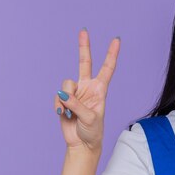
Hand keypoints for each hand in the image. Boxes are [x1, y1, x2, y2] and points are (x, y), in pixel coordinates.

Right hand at [54, 28, 119, 150]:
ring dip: (66, 98)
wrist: (81, 144)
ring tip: (70, 112)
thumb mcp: (90, 118)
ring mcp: (75, 93)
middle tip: (84, 31)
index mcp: (100, 90)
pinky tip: (63, 115)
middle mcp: (88, 88)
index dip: (111, 54)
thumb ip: (77, 104)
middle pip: (85, 63)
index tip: (116, 39)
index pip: (107, 68)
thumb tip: (62, 94)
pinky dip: (58, 106)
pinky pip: (57, 96)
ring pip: (66, 84)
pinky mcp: (64, 100)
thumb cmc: (92, 132)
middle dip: (84, 47)